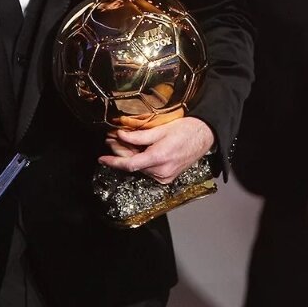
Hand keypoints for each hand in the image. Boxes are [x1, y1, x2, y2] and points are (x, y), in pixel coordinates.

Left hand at [98, 116, 214, 183]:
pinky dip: (142, 161)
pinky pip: (149, 170)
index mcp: (158, 158)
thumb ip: (139, 136)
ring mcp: (165, 176)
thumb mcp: (160, 129)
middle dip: (121, 153)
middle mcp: (161, 171)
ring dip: (131, 156)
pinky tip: (140, 150)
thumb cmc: (186, 129)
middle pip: (133, 165)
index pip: (129, 164)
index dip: (113, 162)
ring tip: (126, 142)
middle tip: (112, 140)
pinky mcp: (168, 177)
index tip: (102, 158)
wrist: (204, 135)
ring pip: (141, 168)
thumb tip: (121, 135)